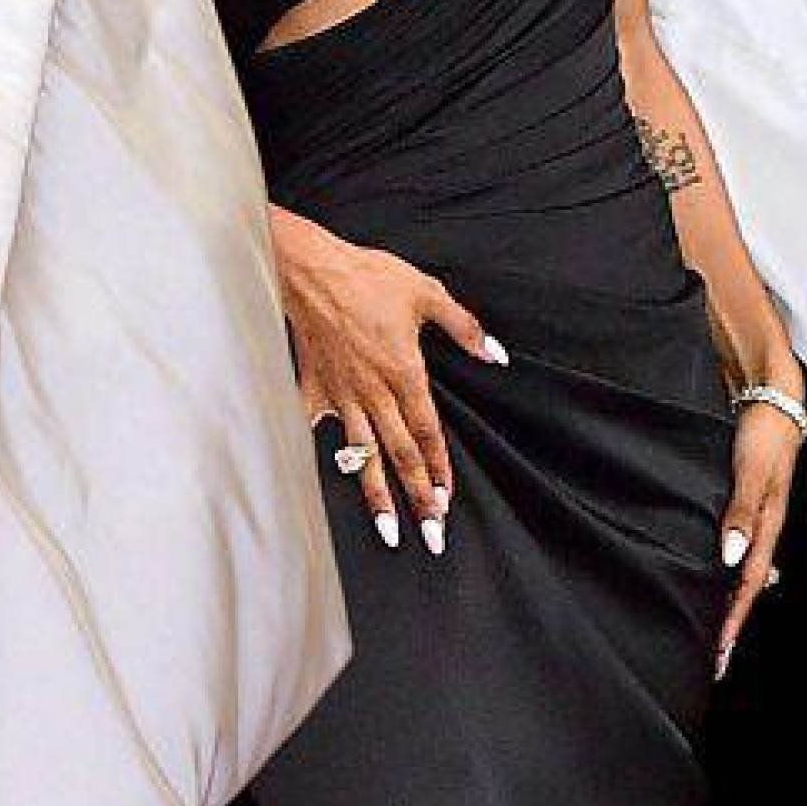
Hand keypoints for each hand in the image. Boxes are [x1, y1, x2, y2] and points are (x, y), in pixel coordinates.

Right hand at [272, 207, 503, 555]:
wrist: (311, 268)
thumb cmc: (367, 277)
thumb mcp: (426, 293)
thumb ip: (464, 328)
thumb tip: (495, 354)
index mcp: (404, 373)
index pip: (429, 435)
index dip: (440, 471)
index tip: (446, 502)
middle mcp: (374, 393)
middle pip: (401, 456)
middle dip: (418, 500)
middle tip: (431, 536)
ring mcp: (342, 394)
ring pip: (363, 455)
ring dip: (377, 495)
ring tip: (388, 531)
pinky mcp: (315, 385)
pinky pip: (314, 423)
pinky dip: (315, 446)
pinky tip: (318, 469)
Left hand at [714, 395, 805, 679]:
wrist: (768, 391)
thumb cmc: (763, 430)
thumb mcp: (753, 471)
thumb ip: (743, 511)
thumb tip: (732, 558)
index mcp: (768, 524)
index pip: (747, 584)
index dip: (732, 619)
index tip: (718, 653)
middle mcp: (759, 525)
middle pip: (743, 585)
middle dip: (728, 622)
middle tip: (712, 660)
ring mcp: (748, 513)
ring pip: (736, 568)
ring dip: (722, 598)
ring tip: (706, 630)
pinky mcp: (736, 499)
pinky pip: (728, 543)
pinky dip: (719, 568)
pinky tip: (708, 575)